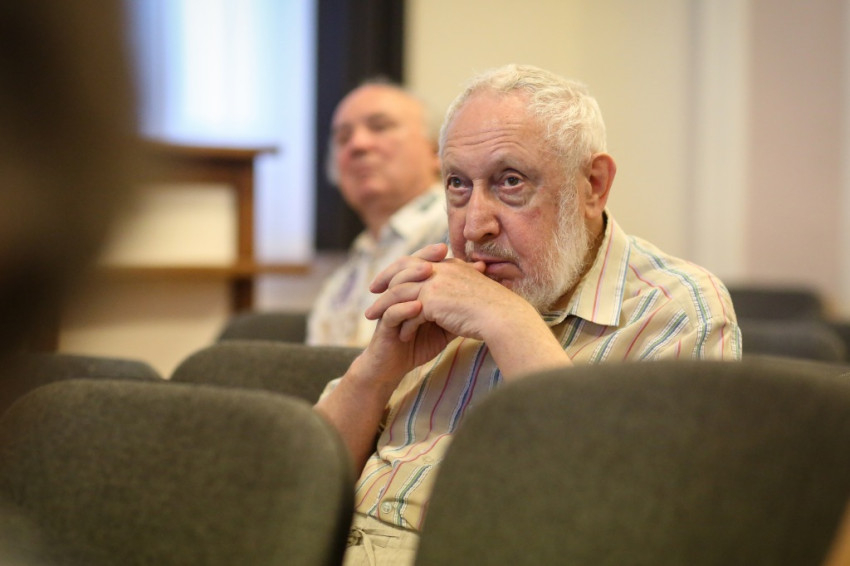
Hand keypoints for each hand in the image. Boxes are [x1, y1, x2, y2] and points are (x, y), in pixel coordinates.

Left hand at [365, 242, 572, 380]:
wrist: (504, 317)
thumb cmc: (495, 309)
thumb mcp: (474, 291)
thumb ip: (458, 288)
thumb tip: (448, 295)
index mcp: (450, 265)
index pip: (416, 260)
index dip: (399, 269)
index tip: (388, 279)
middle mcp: (440, 269)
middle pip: (402, 271)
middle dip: (384, 282)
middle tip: (372, 294)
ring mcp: (435, 283)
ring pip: (400, 292)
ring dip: (385, 306)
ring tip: (373, 318)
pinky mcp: (432, 301)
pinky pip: (409, 312)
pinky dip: (403, 324)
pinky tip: (401, 335)